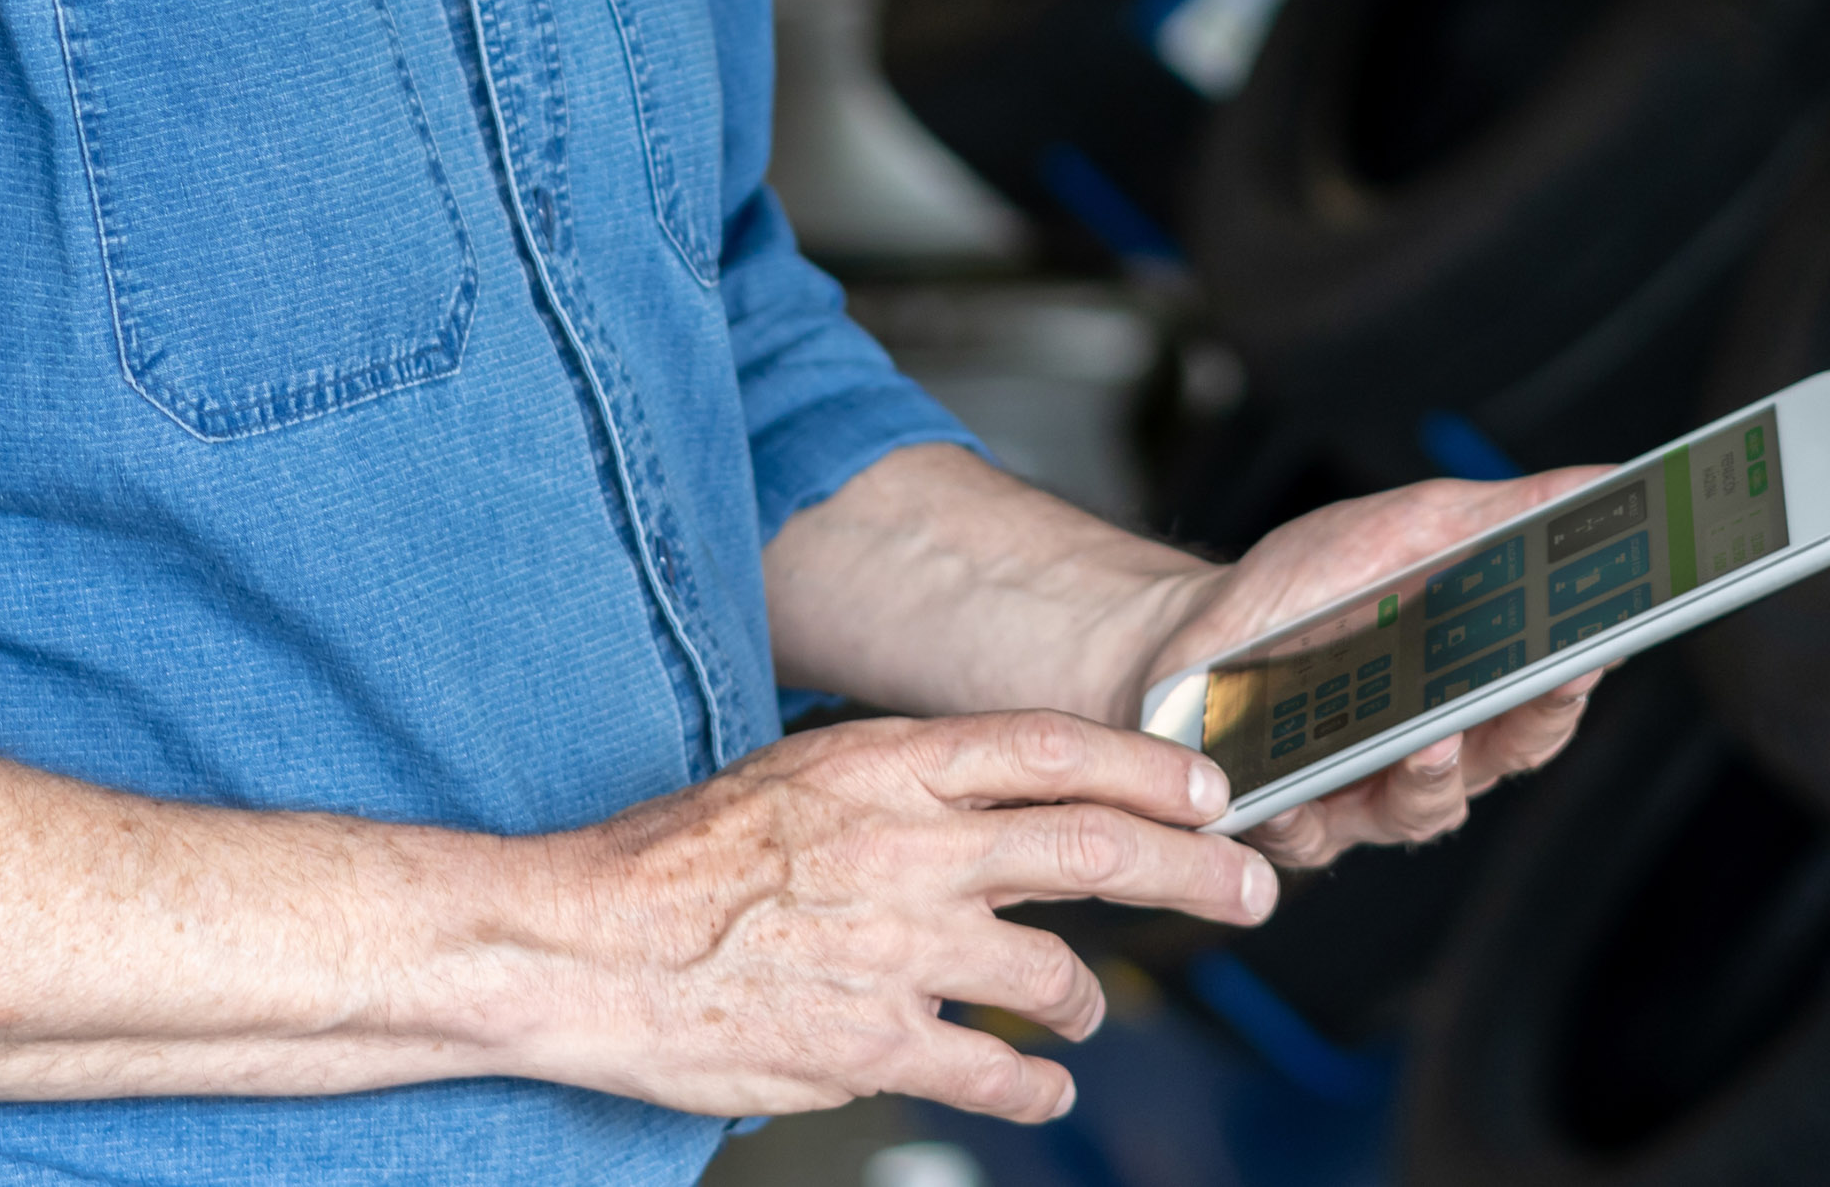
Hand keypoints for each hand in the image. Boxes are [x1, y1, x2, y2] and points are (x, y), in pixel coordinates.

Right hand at [523, 706, 1272, 1124]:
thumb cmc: (670, 860)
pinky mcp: (875, 1042)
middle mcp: (908, 847)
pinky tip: (1037, 1082)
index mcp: (883, 765)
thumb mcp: (791, 773)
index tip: (1207, 788)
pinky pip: (995, 1069)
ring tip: (1083, 1011)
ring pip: (1054, 973)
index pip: (1052, 747)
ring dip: (1086, 999)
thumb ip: (893, 782)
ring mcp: (898, 948)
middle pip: (1093, 847)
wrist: (580, 943)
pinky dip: (1032, 1081)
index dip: (1147, 765)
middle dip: (1193, 872)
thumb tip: (978, 789)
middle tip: (1250, 890)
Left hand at [1123, 470, 1613, 875]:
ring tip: (1431, 734)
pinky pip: (1313, 835)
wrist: (1194, 625)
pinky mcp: (1293, 819)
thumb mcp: (1405, 527)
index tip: (1594, 650)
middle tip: (1542, 686)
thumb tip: (1601, 478)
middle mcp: (1432, 753)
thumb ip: (1501, 515)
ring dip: (1434, 776)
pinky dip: (1314, 813)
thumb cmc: (1305, 585)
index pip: (1542, 700)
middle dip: (1529, 724)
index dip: (1572, 683)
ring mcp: (1365, 793)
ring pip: (1423, 809)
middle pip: (1502, 758)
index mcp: (1470, 688)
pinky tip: (1304, 784)